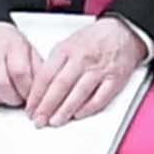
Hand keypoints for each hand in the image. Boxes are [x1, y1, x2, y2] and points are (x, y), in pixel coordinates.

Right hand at [0, 20, 36, 107]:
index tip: (31, 96)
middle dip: (13, 98)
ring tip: (8, 95)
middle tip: (20, 99)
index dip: (26, 90)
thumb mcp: (30, 51)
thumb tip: (44, 91)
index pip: (19, 72)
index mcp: (11, 44)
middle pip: (0, 83)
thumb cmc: (11, 44)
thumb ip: (38, 70)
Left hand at [25, 19, 149, 129]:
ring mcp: (99, 69)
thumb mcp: (69, 43)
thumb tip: (40, 88)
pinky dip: (88, 108)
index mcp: (67, 49)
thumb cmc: (94, 39)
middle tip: (38, 120)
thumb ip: (55, 63)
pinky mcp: (115, 79)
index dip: (36, 95)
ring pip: (78, 94)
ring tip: (54, 122)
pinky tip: (77, 115)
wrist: (123, 31)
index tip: (30, 108)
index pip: (46, 75)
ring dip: (64, 111)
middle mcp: (82, 59)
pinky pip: (100, 98)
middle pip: (60, 86)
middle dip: (46, 106)